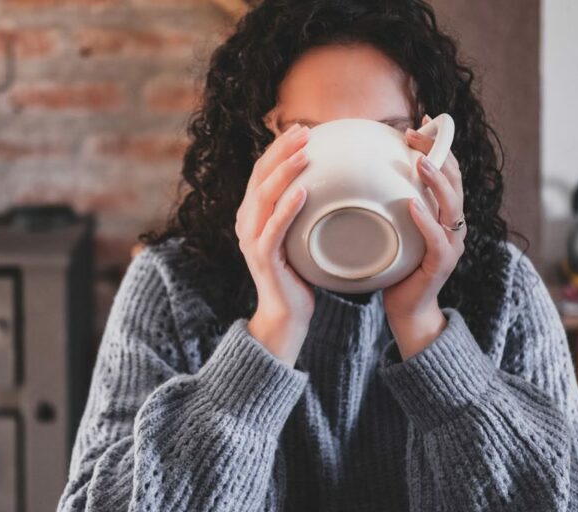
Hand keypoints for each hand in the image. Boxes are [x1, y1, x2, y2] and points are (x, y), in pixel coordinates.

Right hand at [236, 122, 314, 366]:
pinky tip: (303, 191)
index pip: (261, 173)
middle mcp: (245, 224)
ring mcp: (251, 241)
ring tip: (305, 153)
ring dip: (284, 172)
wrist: (286, 315)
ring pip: (263, 197)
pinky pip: (274, 228)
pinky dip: (287, 207)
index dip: (278, 149)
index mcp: (252, 216)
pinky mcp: (262, 258)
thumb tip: (332, 185)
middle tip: (305, 131)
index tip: (302, 130)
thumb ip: (303, 213)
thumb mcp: (300, 237)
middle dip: (281, 151)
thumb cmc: (299, 275)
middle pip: (259, 177)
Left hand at [382, 114, 466, 359]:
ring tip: (419, 161)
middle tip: (415, 133)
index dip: (439, 144)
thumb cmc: (395, 269)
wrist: (406, 310)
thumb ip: (387, 205)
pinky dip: (425, 220)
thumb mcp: (391, 230)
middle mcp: (453, 224)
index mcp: (442, 213)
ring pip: (451, 205)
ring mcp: (451, 244)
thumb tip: (359, 175)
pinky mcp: (441, 264)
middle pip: (454, 181)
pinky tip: (412, 204)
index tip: (423, 120)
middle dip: (438, 153)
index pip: (447, 171)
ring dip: (436, 181)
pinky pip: (437, 238)